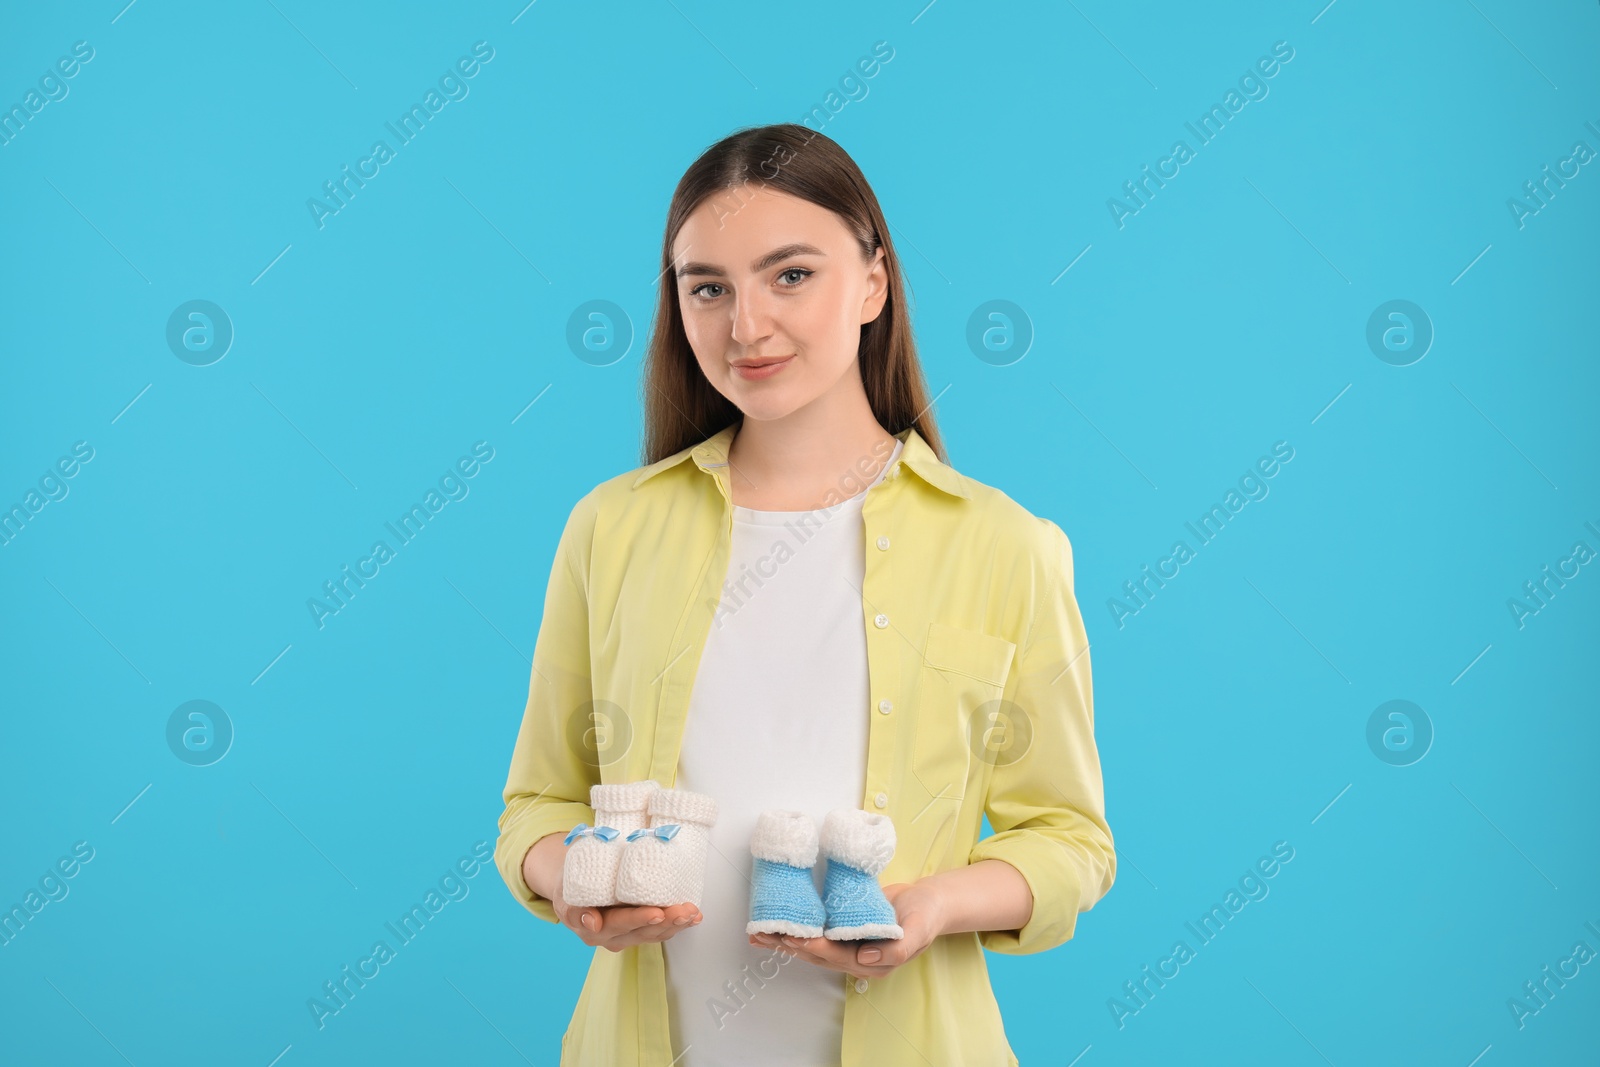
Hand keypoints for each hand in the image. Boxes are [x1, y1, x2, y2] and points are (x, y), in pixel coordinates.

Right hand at [555, 890, 702, 951]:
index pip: (620, 923)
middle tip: (685, 911)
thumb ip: (575, 909)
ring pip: (656, 933)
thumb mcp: (565, 895)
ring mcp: (628, 936)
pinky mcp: (640, 931)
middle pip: (643, 931)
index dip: (640, 919)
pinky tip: (693, 917)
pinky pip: (661, 931)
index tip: (657, 912)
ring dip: (677, 924)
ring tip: (693, 913)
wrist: (573, 891)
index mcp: (594, 929)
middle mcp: (614, 937)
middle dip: (667, 921)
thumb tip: (591, 922)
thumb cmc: (571, 888)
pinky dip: (678, 924)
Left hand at [746, 881, 942, 980]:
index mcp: (874, 963)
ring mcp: (849, 944)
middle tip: (766, 936)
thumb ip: (898, 949)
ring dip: (787, 940)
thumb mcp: (919, 931)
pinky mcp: (844, 929)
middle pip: (818, 955)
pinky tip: (780, 923)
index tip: (798, 939)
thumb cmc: (926, 915)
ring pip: (813, 945)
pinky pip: (818, 931)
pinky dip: (798, 927)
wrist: (928, 901)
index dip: (816, 948)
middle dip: (790, 946)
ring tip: (760, 934)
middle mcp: (857, 957)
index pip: (837, 957)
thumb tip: (865, 959)